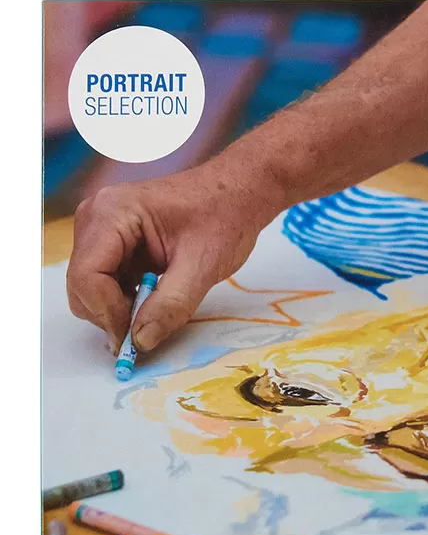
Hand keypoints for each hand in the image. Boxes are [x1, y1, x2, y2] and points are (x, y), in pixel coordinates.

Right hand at [67, 159, 281, 353]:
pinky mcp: (114, 245)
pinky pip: (107, 284)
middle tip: (150, 328)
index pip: (87, 276)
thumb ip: (171, 305)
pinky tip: (157, 296)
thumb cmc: (225, 216)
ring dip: (121, 308)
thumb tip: (141, 340)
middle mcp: (97, 218)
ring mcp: (102, 231)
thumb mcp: (203, 266)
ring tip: (161, 305)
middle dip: (112, 314)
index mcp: (113, 213)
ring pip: (91, 289)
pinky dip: (126, 300)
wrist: (238, 194)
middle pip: (82, 285)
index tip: (137, 339)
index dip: (108, 314)